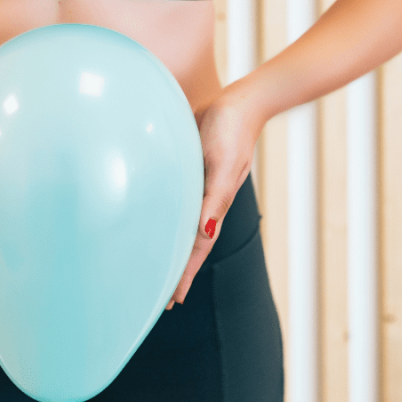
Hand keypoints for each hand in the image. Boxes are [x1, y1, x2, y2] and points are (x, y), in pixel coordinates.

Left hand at [165, 86, 265, 309]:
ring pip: (182, 223)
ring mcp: (198, 185)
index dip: (185, 274)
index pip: (196, 248)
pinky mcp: (190, 167)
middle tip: (161, 295)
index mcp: (212, 204)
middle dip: (178, 268)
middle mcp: (205, 199)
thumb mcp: (221, 166)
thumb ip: (214, 199)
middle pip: (188, 242)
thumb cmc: (232, 130)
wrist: (241, 100)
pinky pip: (179, 200)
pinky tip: (161, 217)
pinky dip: (170, 216)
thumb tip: (205, 233)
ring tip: (160, 264)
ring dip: (174, 245)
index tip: (173, 301)